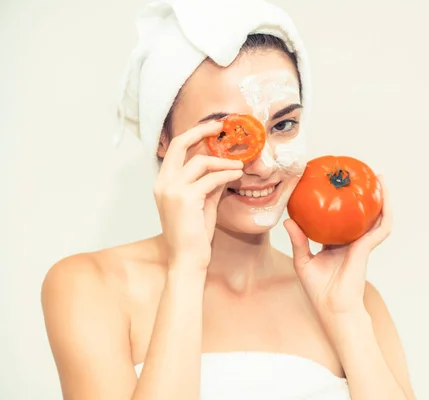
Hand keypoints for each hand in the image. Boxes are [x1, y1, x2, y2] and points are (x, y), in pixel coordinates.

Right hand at [153, 121, 243, 268]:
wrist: (187, 260)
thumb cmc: (194, 235)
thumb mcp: (203, 203)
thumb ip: (210, 183)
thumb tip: (225, 166)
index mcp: (163, 183)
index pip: (176, 149)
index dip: (194, 135)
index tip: (212, 128)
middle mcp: (163, 183)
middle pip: (180, 144)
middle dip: (202, 131)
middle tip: (222, 126)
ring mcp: (172, 190)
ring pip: (200, 161)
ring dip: (224, 161)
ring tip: (240, 164)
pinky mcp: (185, 198)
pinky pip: (211, 179)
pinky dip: (227, 174)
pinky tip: (238, 174)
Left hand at [284, 176, 391, 316]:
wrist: (333, 308)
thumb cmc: (319, 290)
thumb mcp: (303, 261)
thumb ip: (298, 240)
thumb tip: (288, 220)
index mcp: (338, 244)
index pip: (340, 219)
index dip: (340, 203)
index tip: (335, 186)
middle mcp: (352, 241)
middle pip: (362, 214)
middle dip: (365, 195)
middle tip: (362, 175)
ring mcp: (362, 244)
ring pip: (377, 217)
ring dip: (382, 198)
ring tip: (378, 178)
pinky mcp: (367, 247)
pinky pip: (380, 227)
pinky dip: (384, 212)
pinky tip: (383, 197)